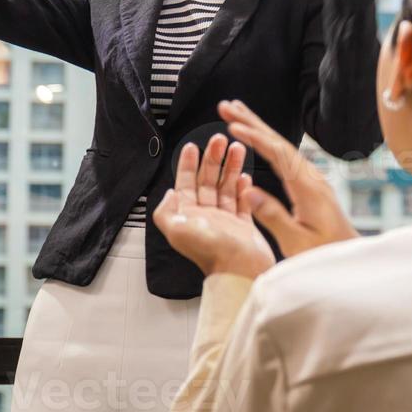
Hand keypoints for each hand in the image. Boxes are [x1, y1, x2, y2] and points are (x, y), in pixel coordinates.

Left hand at [154, 134, 275, 279]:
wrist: (240, 271)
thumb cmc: (211, 253)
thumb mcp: (177, 230)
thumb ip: (166, 211)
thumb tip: (167, 194)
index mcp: (189, 216)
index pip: (186, 184)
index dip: (188, 164)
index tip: (192, 146)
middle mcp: (206, 217)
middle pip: (207, 181)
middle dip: (212, 159)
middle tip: (219, 140)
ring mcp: (225, 220)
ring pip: (226, 187)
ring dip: (230, 167)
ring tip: (237, 148)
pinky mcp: (244, 226)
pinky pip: (242, 201)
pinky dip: (243, 187)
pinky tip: (246, 174)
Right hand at [218, 99, 358, 256]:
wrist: (351, 258)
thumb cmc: (324, 254)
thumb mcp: (296, 242)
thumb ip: (273, 215)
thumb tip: (248, 189)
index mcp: (308, 188)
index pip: (278, 154)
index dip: (254, 137)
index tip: (232, 125)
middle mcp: (311, 177)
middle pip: (279, 142)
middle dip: (251, 122)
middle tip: (226, 105)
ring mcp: (312, 179)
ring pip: (282, 146)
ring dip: (258, 128)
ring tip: (236, 112)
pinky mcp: (310, 184)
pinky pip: (285, 156)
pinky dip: (267, 142)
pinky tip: (258, 138)